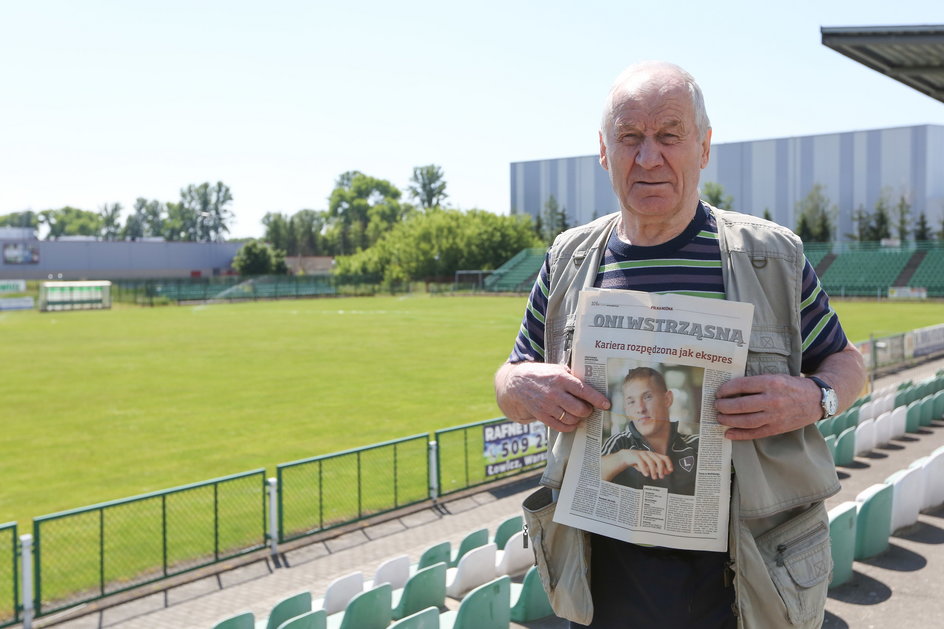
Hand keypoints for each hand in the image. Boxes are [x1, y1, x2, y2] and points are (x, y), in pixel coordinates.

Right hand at [494, 361, 610, 431]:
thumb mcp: (557, 369)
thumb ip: (572, 377)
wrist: (517, 382)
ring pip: (571, 419)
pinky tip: (571, 422)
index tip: (606, 404)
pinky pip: (560, 427)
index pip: (584, 390)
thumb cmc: (542, 374)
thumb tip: (593, 383)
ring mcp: (547, 406)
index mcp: (561, 379)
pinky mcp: (541, 415)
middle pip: (579, 409)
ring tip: (578, 414)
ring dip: (578, 419)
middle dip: (588, 411)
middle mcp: (555, 393)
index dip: (597, 399)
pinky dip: (569, 427)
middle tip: (588, 408)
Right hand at [620, 449, 673, 478]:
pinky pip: (641, 462)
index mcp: (654, 455)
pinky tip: (646, 474)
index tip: (670, 470)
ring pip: (651, 462)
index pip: (665, 458)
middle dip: (661, 469)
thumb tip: (667, 472)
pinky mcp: (636, 456)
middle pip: (659, 460)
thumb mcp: (649, 466)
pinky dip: (644, 469)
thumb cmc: (639, 461)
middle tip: (661, 477)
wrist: (627, 457)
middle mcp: (650, 454)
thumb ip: (658, 468)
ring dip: (654, 471)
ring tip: (654, 477)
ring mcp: (643, 454)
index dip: (669, 464)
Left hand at [714, 374, 821, 439]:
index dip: (726, 389)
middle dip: (724, 406)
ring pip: (746, 421)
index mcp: (771, 382)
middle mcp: (772, 399)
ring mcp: (775, 416)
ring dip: (728, 420)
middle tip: (716, 406)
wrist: (817, 399)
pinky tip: (728, 433)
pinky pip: (755, 433)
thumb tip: (731, 388)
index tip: (718, 392)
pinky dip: (740, 435)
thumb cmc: (792, 386)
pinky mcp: (777, 428)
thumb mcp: (776, 377)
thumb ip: (757, 382)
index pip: (741, 385)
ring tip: (719, 418)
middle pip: (741, 405)